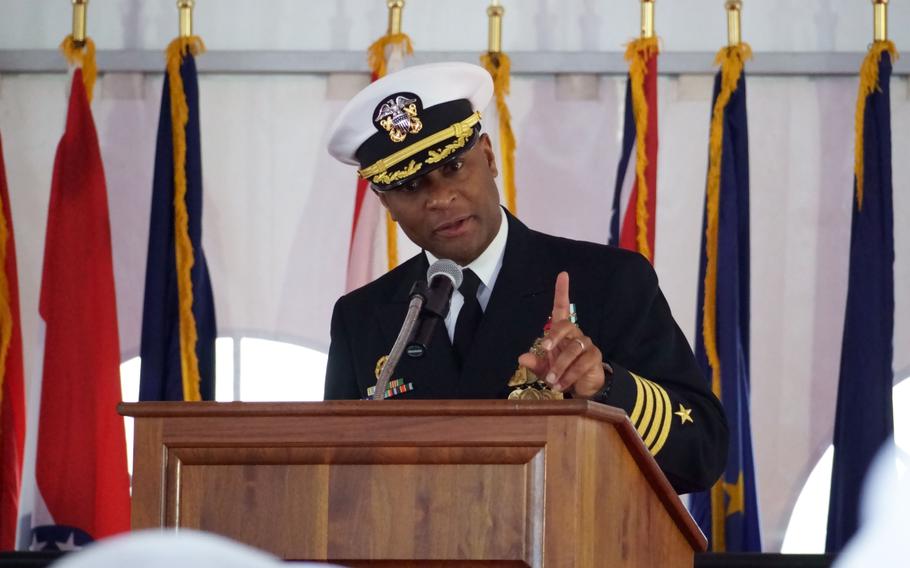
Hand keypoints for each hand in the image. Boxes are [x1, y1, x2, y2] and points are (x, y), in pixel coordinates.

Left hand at [517, 271, 605, 397]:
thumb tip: (521, 358)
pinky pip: (582, 363)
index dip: (562, 291)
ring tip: (551, 380)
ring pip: (573, 349)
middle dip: (554, 336)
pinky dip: (569, 375)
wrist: (582, 388)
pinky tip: (561, 385)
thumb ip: (534, 363)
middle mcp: (575, 334)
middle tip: (544, 348)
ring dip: (560, 366)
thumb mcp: (545, 369)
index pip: (562, 307)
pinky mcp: (594, 357)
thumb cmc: (562, 372)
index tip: (563, 275)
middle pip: (566, 325)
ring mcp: (586, 344)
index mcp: (562, 332)